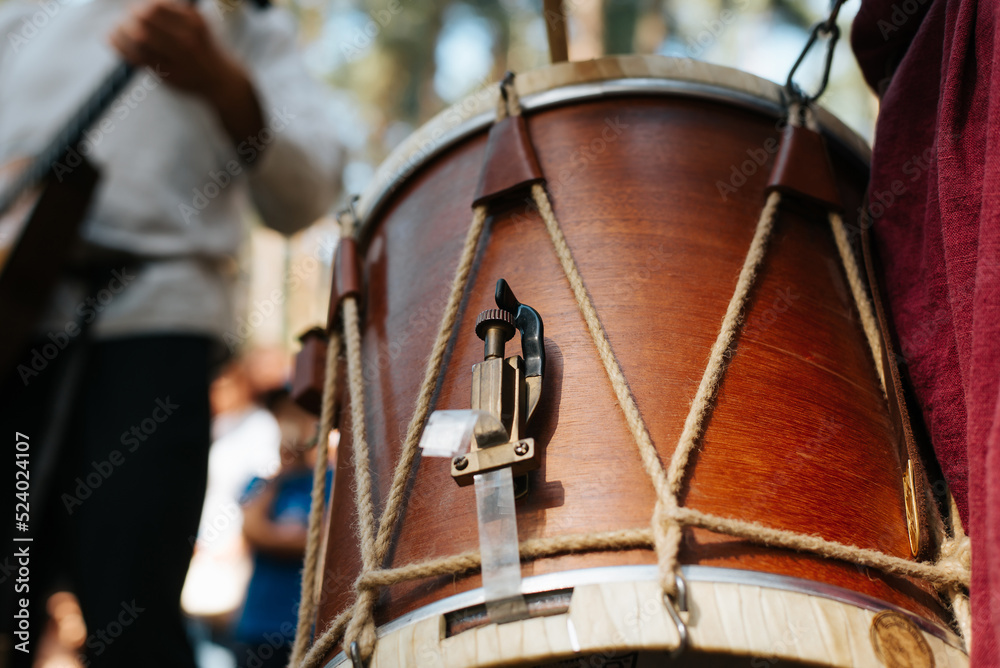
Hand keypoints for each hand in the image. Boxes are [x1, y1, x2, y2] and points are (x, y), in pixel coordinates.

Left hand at [109, 0, 264, 145]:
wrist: (219, 79)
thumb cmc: (202, 47)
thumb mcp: (196, 23)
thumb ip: (174, 11)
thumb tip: (142, 4)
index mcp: (193, 21)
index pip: (157, 6)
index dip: (141, 5)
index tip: (134, 9)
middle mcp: (187, 37)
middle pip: (146, 18)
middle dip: (130, 16)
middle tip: (125, 20)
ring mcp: (177, 56)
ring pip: (139, 37)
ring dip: (121, 30)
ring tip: (114, 29)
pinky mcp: (167, 73)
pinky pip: (138, 57)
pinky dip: (120, 47)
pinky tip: (111, 40)